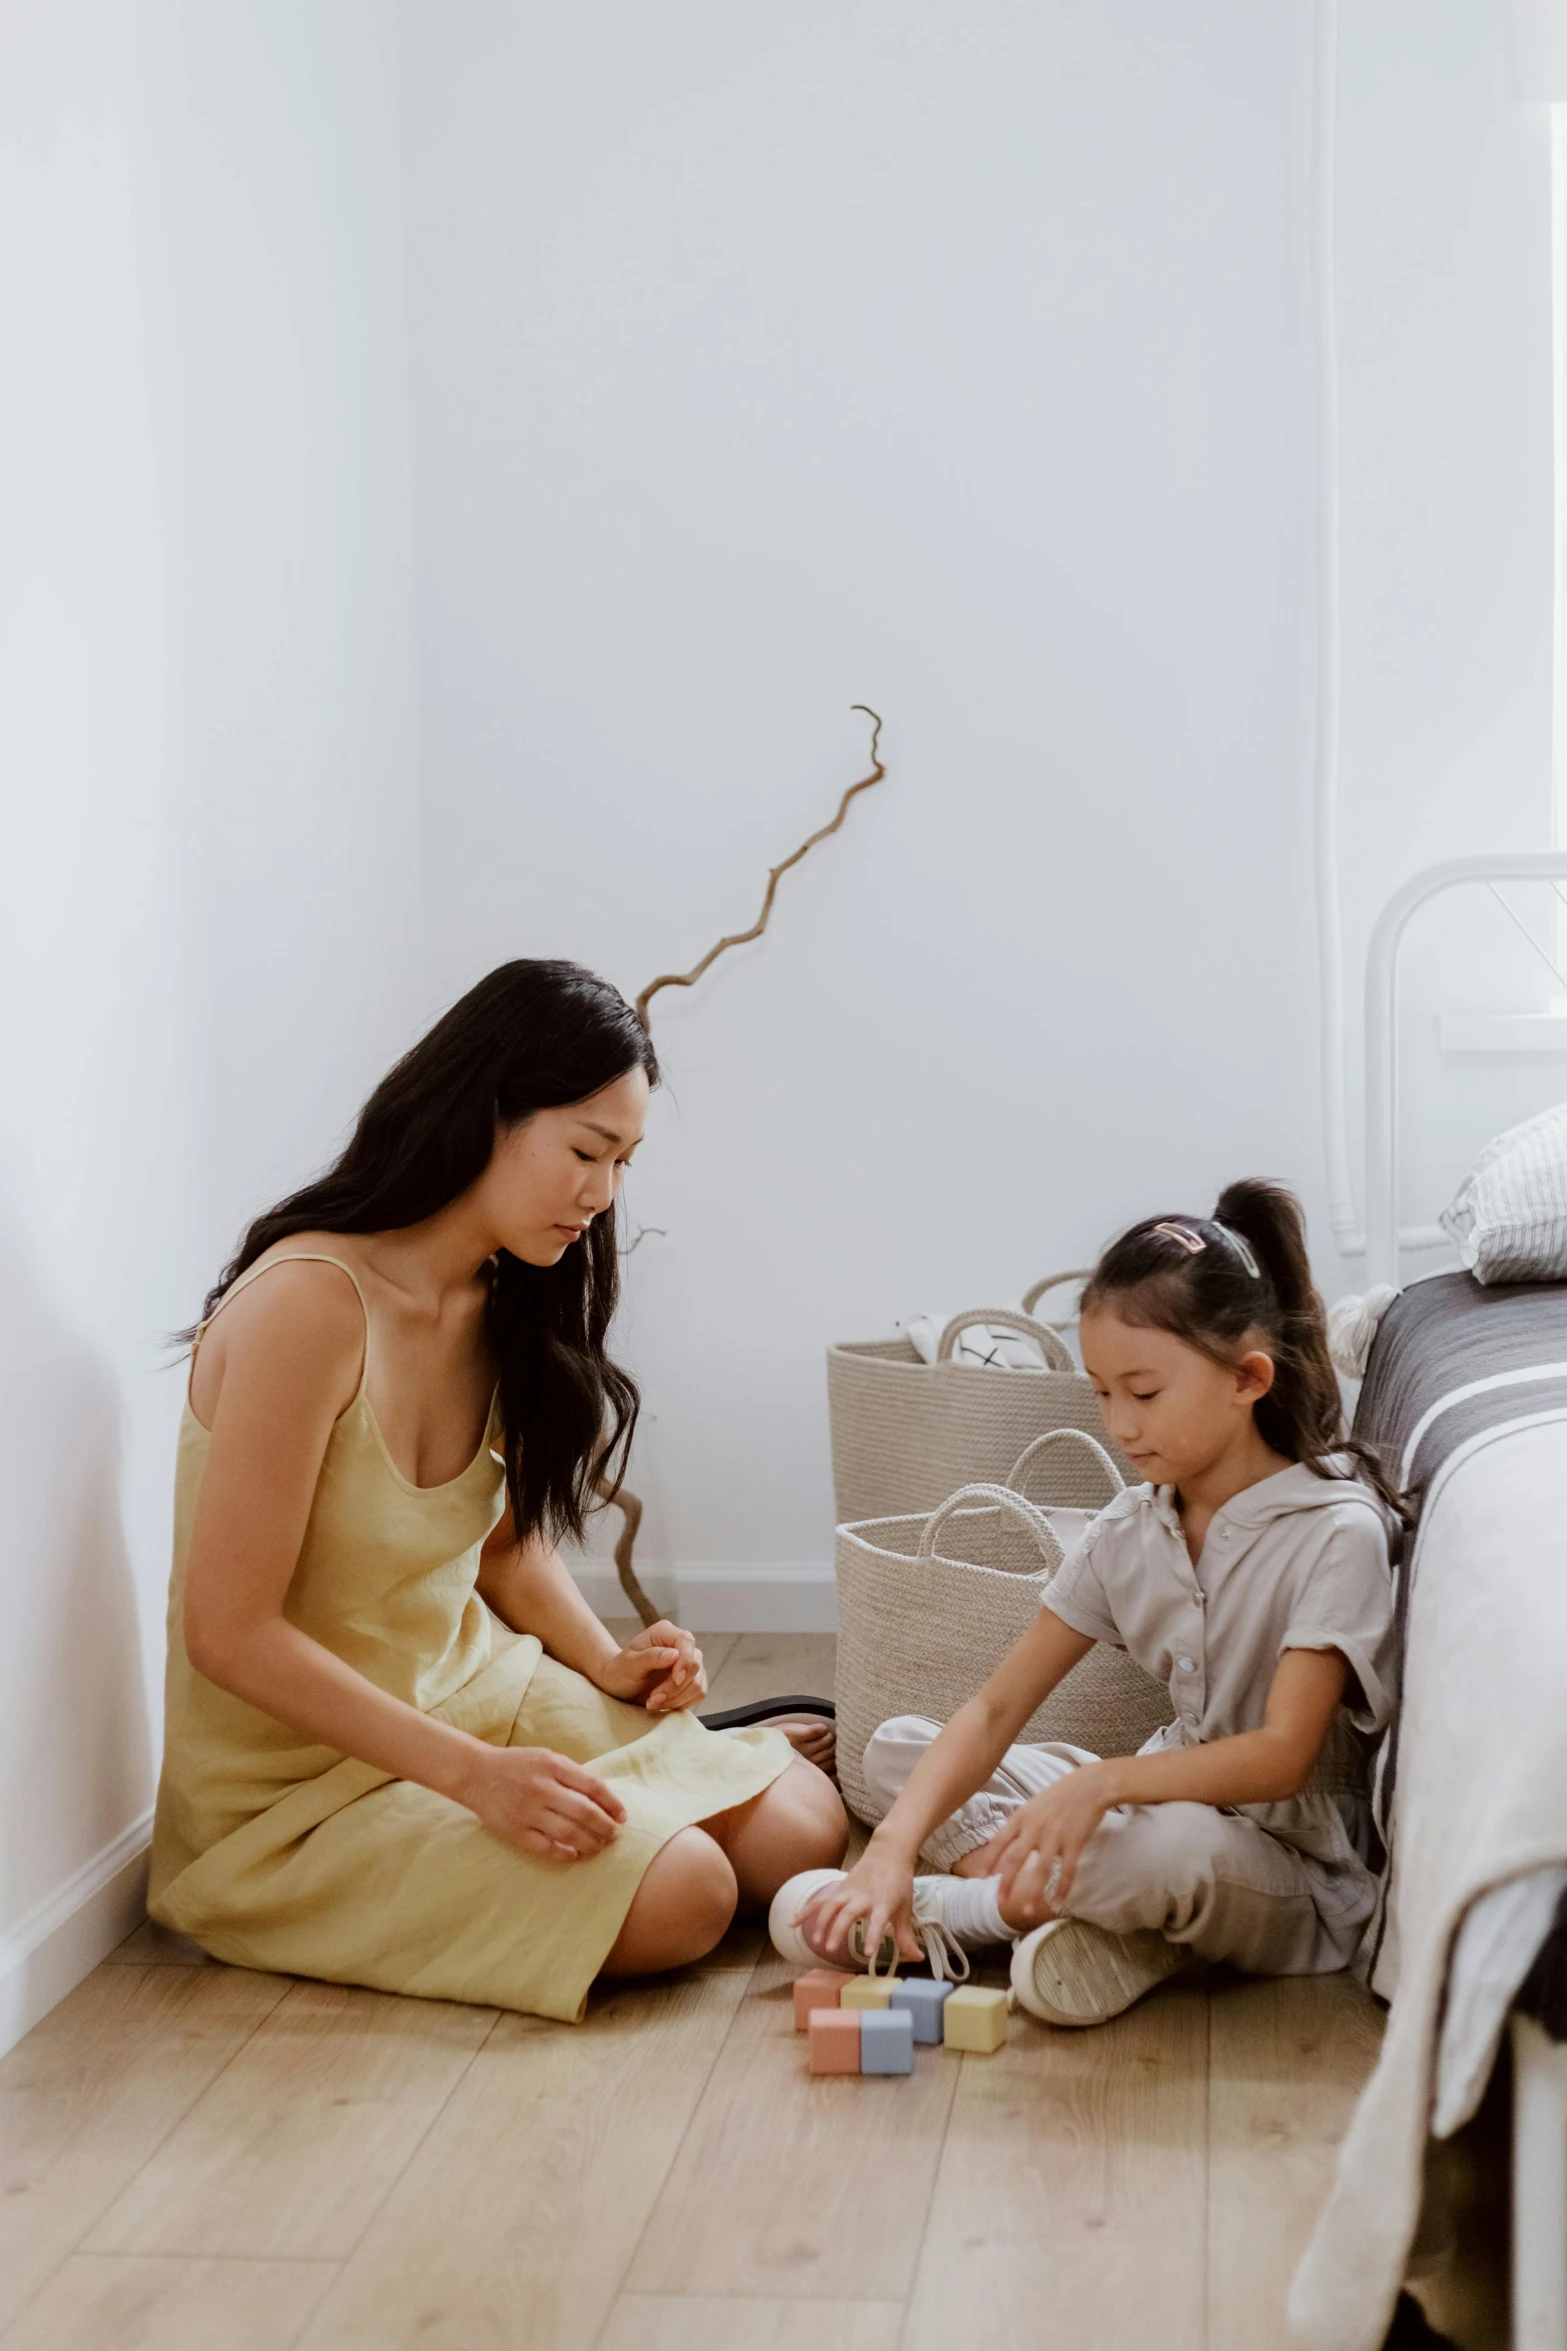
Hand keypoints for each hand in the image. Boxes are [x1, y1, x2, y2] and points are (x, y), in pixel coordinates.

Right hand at [459, 1742, 626, 1861]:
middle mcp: (541, 1788)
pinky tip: (574, 1853)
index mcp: (552, 1765)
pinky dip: (565, 1854)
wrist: (476, 1774)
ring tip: (598, 1846)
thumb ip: (572, 1774)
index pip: (593, 1787)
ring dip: (590, 1843)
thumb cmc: (517, 1764)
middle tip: (614, 1836)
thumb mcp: (547, 1758)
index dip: (613, 1804)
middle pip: (585, 1813)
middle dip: (606, 1828)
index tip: (623, 1816)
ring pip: (569, 1833)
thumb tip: (604, 1796)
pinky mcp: (515, 1831)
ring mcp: (527, 1811)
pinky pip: (546, 1848)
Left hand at [595, 1620, 706, 1713]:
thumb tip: (674, 1654)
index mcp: (664, 1633)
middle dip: (675, 1687)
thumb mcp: (629, 1665)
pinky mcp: (692, 1680)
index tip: (675, 1680)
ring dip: (676, 1698)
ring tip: (653, 1702)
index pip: (686, 1641)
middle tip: (653, 1699)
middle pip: (694, 1665)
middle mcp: (680, 1645)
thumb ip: (650, 1657)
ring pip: (698, 1683)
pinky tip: (663, 1703)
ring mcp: (688, 1663)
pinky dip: (681, 1703)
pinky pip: (698, 1693)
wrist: (619, 1686)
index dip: (685, 1661)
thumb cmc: (620, 1672)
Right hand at [795, 1836, 921, 1969]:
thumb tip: (917, 1958)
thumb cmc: (899, 1883)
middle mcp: (864, 1896)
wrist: (888, 1852)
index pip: (878, 1921)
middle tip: (832, 1949)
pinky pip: (820, 1900)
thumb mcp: (906, 1909)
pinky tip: (792, 1923)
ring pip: (831, 1905)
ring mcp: (849, 1891)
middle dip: (839, 1930)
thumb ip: (906, 1936)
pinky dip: (806, 1910)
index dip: (873, 1936)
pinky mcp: (839, 1889)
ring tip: (817, 1942)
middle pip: (848, 1913)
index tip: (869, 1952)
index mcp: (883, 1902)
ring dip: (822, 1923)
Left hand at [983, 1764, 1116, 1923]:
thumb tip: (1008, 1840)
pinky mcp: (1074, 1842)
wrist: (1091, 1785)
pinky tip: (1059, 1900)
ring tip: (1025, 1911)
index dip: (989, 1861)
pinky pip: (1067, 1870)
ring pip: (1040, 1870)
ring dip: (1032, 1892)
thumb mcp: (1034, 1803)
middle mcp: (1034, 1828)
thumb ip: (1021, 1823)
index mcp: (1022, 1817)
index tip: (980, 1877)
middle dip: (1005, 1882)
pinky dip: (1063, 1887)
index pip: (999, 1842)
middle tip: (998, 1902)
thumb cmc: (1062, 1793)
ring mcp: (1055, 1836)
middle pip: (1015, 1859)